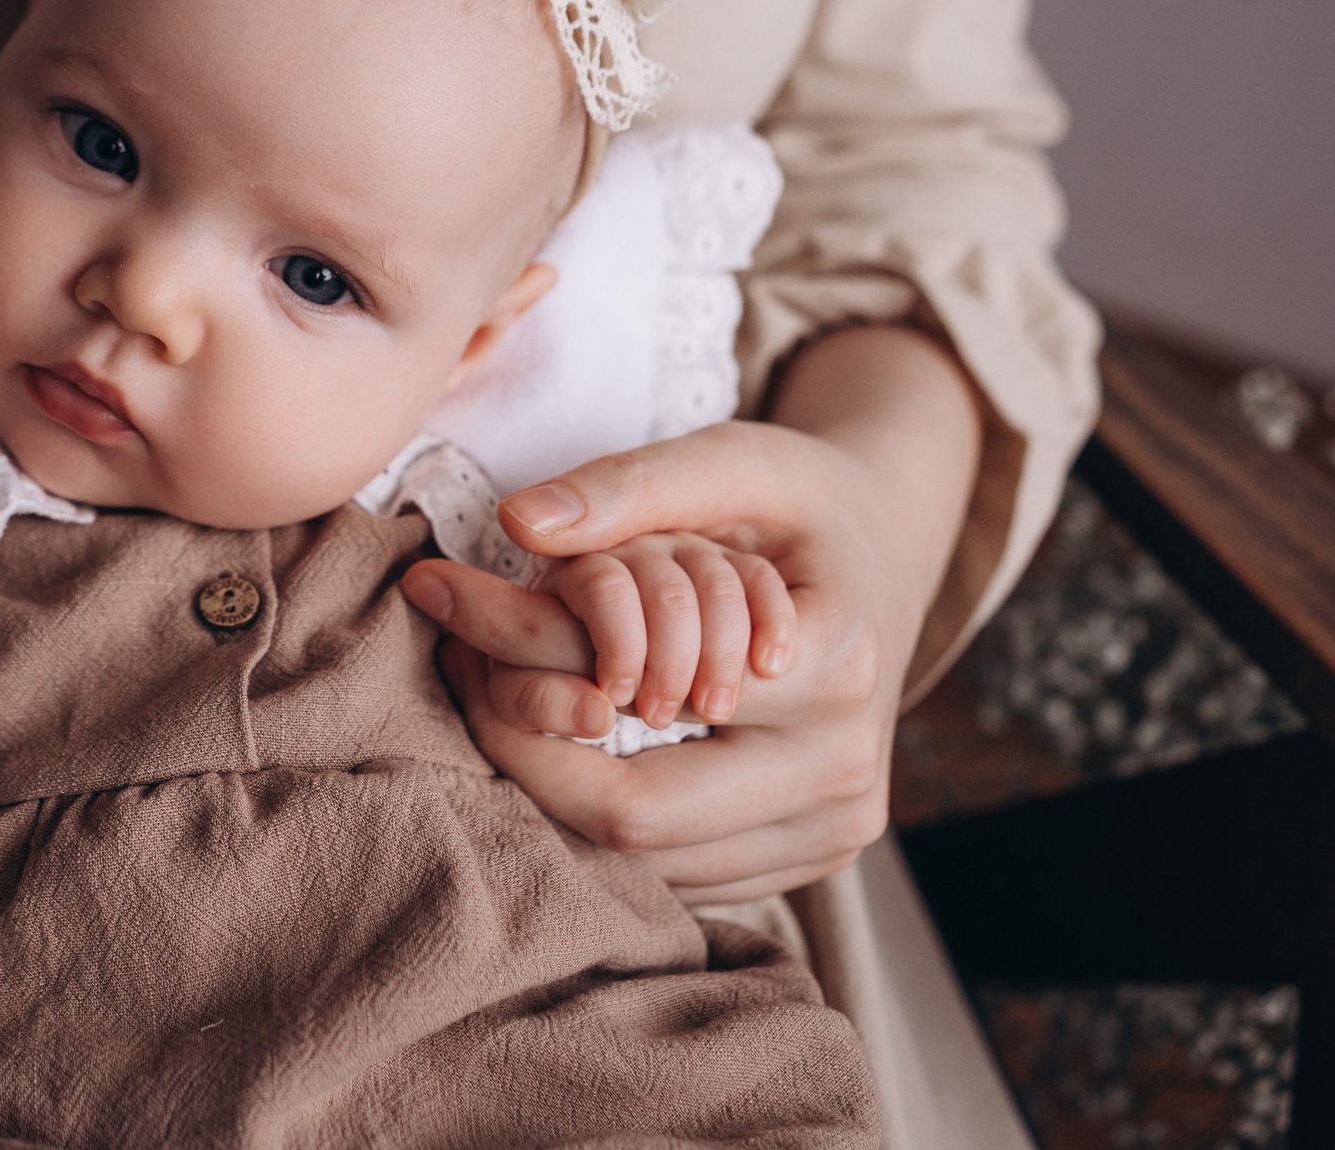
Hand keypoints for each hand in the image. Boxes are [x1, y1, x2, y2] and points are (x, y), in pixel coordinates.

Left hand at [409, 325, 980, 900]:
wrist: (891, 553)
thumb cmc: (802, 501)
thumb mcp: (732, 460)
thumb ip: (629, 486)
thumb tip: (520, 525)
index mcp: (836, 667)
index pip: (641, 702)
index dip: (525, 660)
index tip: (444, 596)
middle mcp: (842, 772)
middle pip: (632, 818)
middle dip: (521, 747)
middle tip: (459, 665)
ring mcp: (831, 832)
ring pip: (643, 865)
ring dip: (550, 788)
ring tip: (499, 690)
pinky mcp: (808, 861)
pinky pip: (674, 874)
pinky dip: (600, 817)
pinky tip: (565, 738)